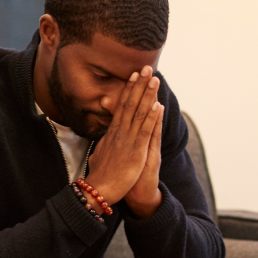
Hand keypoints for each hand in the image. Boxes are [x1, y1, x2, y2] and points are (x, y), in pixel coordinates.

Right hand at [84, 66, 161, 205]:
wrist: (99, 189)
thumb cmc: (100, 175)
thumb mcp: (99, 153)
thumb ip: (103, 143)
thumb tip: (103, 138)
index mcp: (113, 132)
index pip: (122, 106)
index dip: (129, 89)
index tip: (134, 75)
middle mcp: (120, 132)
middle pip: (130, 103)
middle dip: (139, 84)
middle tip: (146, 67)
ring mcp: (128, 140)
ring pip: (139, 112)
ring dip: (147, 95)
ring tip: (154, 79)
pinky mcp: (136, 151)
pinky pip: (145, 130)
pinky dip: (151, 117)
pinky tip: (158, 106)